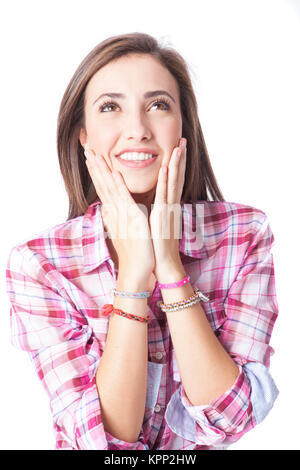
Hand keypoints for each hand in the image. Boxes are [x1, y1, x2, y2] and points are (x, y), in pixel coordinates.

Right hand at [84, 148, 154, 278]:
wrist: (137, 270)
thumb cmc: (134, 252)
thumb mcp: (124, 230)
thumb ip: (118, 218)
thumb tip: (112, 210)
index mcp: (114, 213)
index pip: (103, 188)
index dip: (97, 172)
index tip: (91, 158)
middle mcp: (115, 212)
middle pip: (102, 185)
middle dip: (95, 166)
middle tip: (87, 149)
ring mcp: (122, 215)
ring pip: (110, 188)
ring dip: (103, 170)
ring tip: (95, 154)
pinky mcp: (133, 219)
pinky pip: (125, 198)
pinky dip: (120, 185)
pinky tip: (115, 172)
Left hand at [149, 138, 186, 275]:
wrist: (162, 263)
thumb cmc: (157, 245)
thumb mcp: (156, 224)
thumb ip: (156, 211)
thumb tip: (151, 204)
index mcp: (168, 206)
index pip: (172, 181)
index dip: (175, 164)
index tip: (176, 148)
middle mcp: (171, 205)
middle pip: (176, 177)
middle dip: (179, 158)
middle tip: (182, 139)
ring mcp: (168, 210)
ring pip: (173, 182)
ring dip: (176, 163)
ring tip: (179, 146)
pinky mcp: (162, 217)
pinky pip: (164, 196)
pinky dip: (165, 181)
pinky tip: (166, 168)